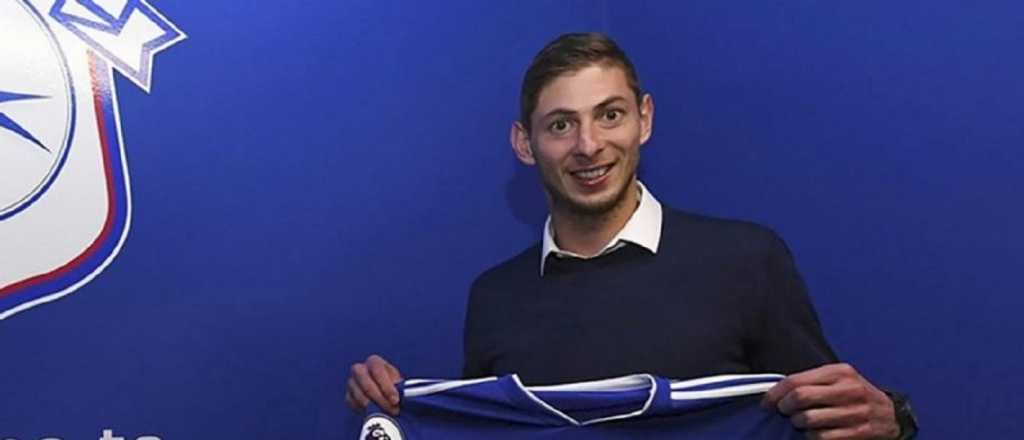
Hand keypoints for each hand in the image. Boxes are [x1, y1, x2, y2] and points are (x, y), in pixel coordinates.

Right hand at [346, 354, 402, 414]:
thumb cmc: (394, 387)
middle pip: (365, 382)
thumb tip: (402, 391)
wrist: (385, 396)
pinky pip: (353, 403)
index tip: (395, 400)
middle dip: (380, 397)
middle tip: (392, 409)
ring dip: (374, 406)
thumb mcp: (399, 383)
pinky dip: (364, 410)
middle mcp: (359, 369)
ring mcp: (351, 382)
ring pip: (359, 394)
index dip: (386, 386)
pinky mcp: (348, 396)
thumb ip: (400, 386)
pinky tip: (375, 413)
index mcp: (374, 362)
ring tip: (386, 414)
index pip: (377, 369)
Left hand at [762, 363, 899, 439]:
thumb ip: (811, 382)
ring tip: (801, 422)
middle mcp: (848, 389)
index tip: (767, 402)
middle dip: (785, 408)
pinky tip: (814, 433)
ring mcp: (856, 412)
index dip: (775, 393)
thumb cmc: (854, 395)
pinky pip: (823, 437)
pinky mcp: (860, 432)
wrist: (891, 414)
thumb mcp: (838, 379)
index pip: (796, 381)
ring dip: (798, 424)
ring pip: (809, 420)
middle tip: (784, 412)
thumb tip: (775, 392)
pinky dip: (812, 436)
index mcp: (839, 372)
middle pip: (800, 398)